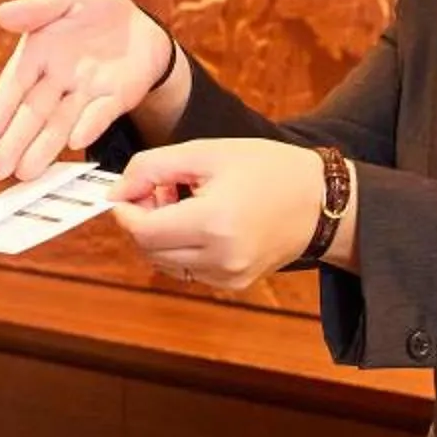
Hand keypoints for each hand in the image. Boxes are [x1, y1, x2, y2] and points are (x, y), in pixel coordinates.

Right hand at [0, 0, 176, 180]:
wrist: (140, 24)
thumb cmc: (94, 8)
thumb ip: (37, 8)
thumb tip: (1, 15)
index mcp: (38, 55)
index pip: (13, 86)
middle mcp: (57, 80)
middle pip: (32, 114)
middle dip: (15, 142)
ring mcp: (86, 93)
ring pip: (60, 123)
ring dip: (44, 147)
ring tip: (26, 172)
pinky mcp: (115, 99)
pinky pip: (101, 114)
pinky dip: (90, 126)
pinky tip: (76, 141)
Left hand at [109, 139, 336, 290]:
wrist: (320, 201)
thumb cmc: (269, 168)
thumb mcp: (206, 152)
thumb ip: (153, 167)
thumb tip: (116, 190)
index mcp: (213, 222)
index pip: (143, 230)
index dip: (126, 210)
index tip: (128, 189)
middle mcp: (220, 258)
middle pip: (149, 249)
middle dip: (142, 219)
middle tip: (159, 188)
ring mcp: (228, 276)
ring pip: (164, 262)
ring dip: (160, 234)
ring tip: (182, 202)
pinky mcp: (234, 284)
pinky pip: (187, 270)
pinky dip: (181, 247)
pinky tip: (200, 221)